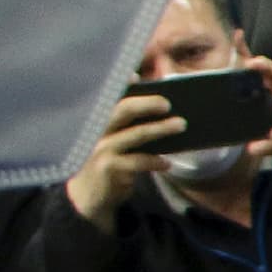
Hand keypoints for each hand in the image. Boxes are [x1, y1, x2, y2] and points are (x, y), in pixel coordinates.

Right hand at [64, 91, 183, 223]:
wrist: (91, 196)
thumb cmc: (110, 162)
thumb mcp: (117, 142)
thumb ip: (132, 125)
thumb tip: (163, 109)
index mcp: (101, 119)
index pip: (110, 96)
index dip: (120, 84)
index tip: (134, 75)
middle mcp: (98, 130)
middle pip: (123, 109)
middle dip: (147, 103)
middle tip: (168, 103)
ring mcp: (102, 148)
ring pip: (135, 134)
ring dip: (160, 129)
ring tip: (181, 125)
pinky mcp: (108, 167)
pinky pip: (138, 161)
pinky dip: (156, 161)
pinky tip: (168, 164)